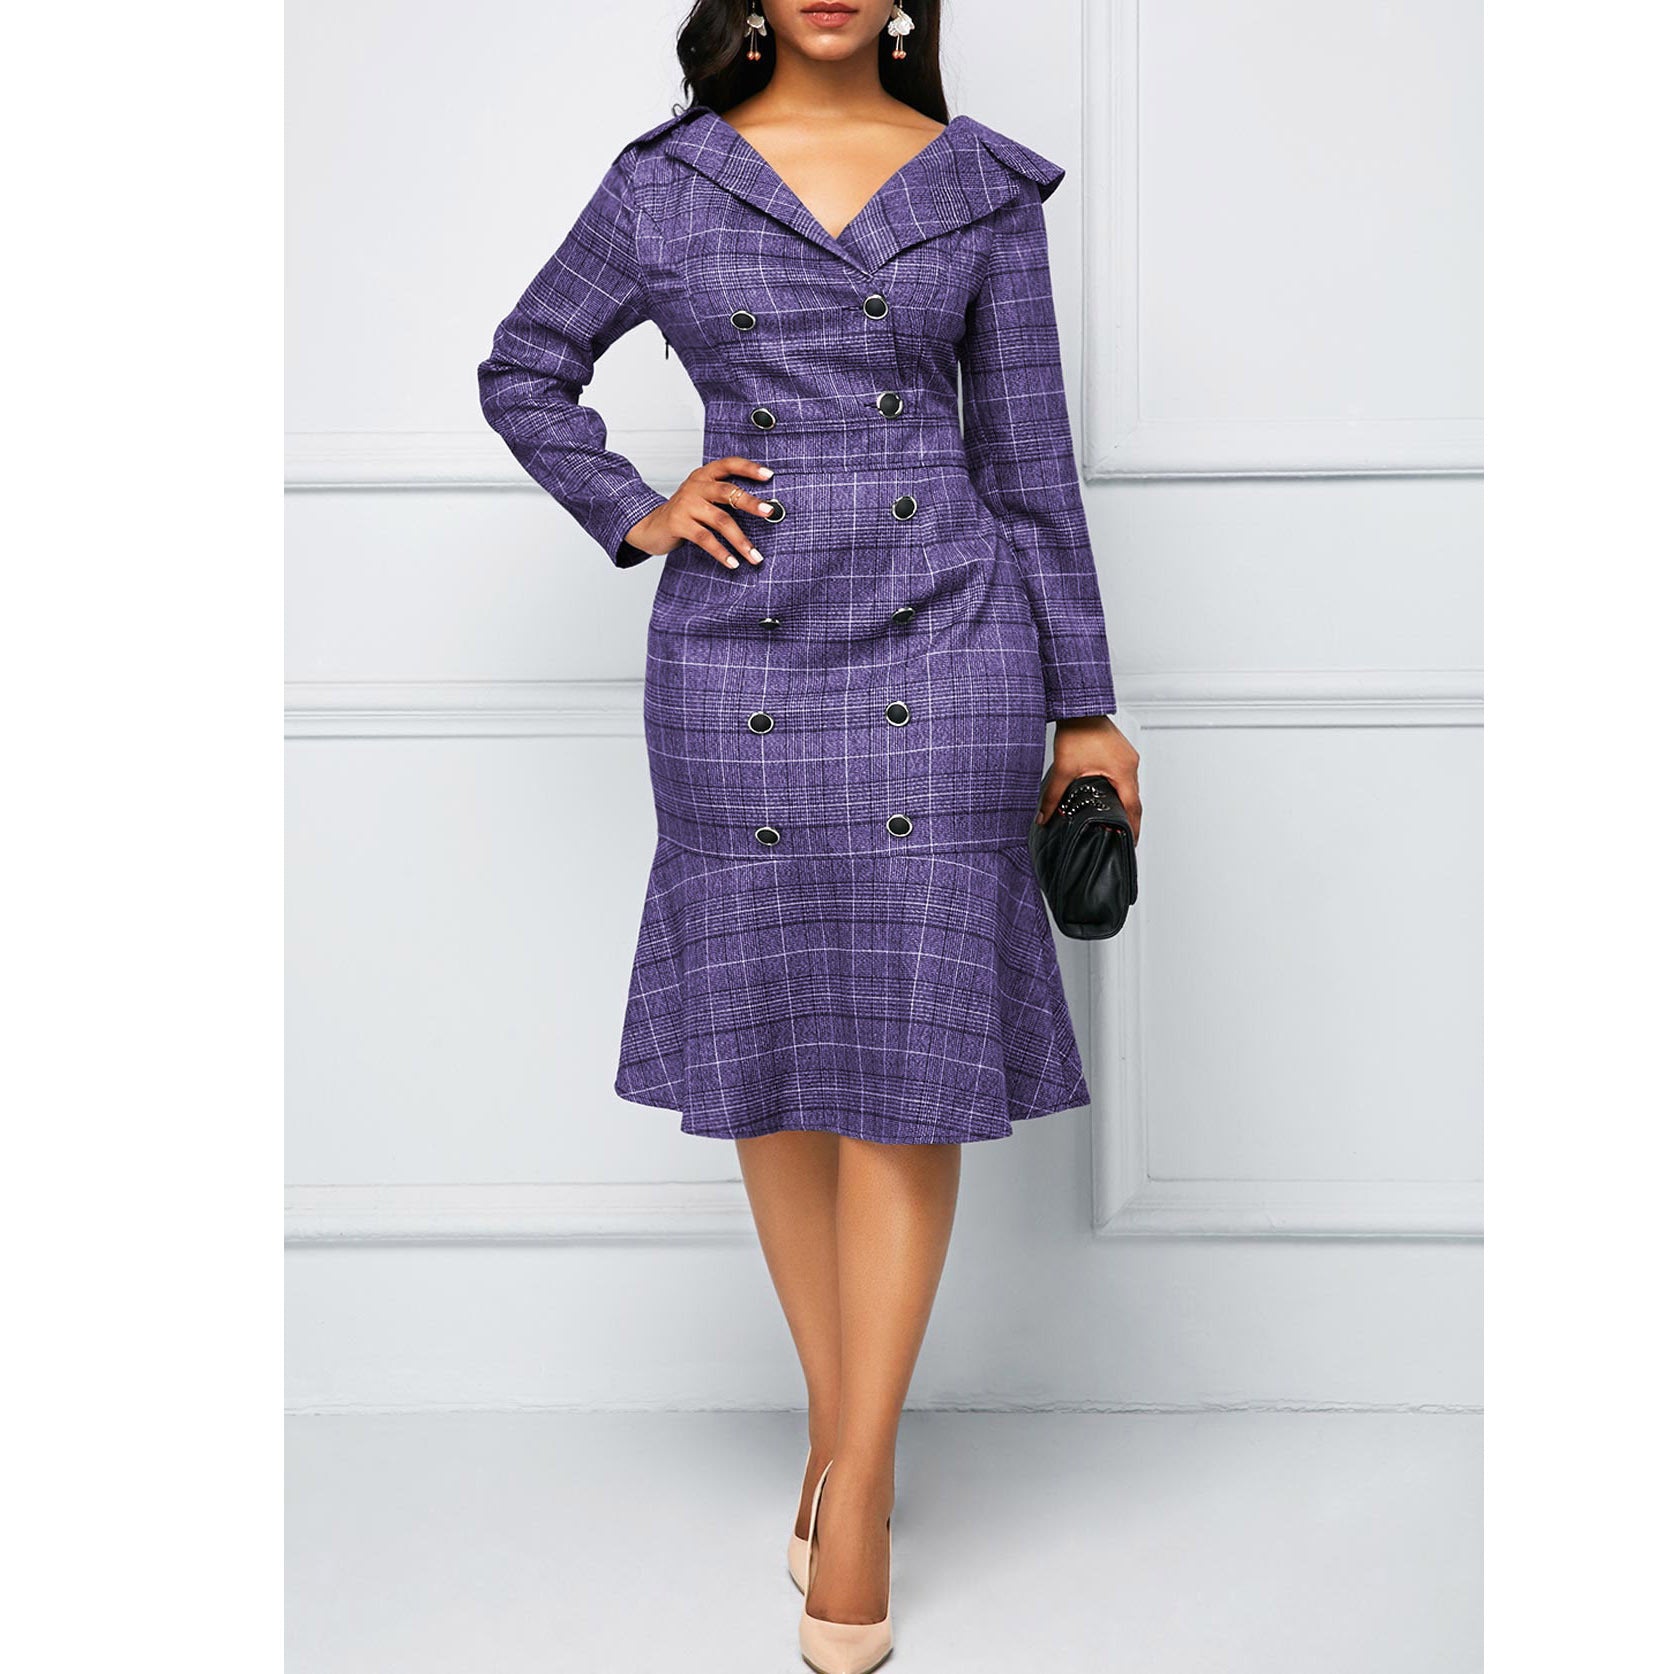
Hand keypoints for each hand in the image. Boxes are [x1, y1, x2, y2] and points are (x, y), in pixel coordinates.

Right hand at [623, 456, 779, 568]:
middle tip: (769, 512)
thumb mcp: (702, 497)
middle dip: (751, 503)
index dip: (749, 468)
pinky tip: (733, 563)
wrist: (650, 526)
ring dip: (740, 540)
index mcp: (704, 476)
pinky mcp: (678, 523)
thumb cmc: (684, 513)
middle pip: (727, 491)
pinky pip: (705, 539)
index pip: (728, 464)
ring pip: (720, 520)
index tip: (769, 475)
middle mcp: (695, 486)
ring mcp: (686, 504)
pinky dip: (721, 552)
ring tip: (755, 556)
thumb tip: (763, 509)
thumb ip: (723, 496)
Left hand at [1037, 716, 1141, 840]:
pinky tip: (1109, 796)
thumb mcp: (1063, 768)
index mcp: (1123, 771)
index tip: (1130, 843)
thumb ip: (1053, 796)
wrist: (1079, 707)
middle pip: (1134, 799)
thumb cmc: (1077, 731)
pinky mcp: (1121, 752)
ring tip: (1115, 821)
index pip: (1133, 808)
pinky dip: (1120, 789)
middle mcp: (1130, 764)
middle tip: (1121, 837)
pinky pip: (1125, 776)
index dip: (1132, 828)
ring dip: (1124, 804)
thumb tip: (1043, 817)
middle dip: (1129, 819)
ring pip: (1130, 787)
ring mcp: (1128, 756)